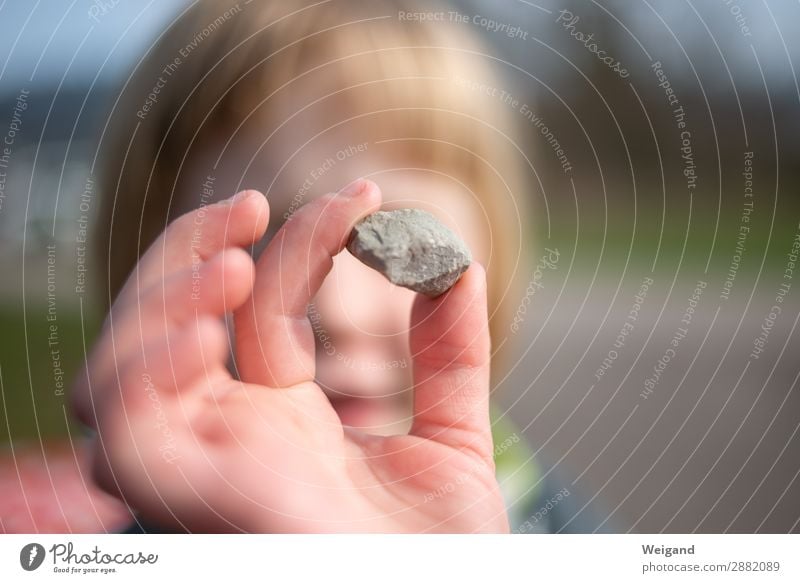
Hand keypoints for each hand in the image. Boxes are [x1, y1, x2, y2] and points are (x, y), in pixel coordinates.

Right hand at [73, 180, 507, 532]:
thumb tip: (458, 266)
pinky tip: (210, 332)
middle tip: (255, 203)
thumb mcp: (453, 442)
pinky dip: (146, 368)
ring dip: (163, 296)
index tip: (365, 198)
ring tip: (237, 259)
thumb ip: (449, 359)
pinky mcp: (195, 501)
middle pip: (169, 324)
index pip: (263, 312)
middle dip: (194, 248)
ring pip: (124, 366)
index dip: (301, 243)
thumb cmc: (442, 557)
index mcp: (286, 420)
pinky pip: (129, 432)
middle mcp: (233, 436)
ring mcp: (208, 466)